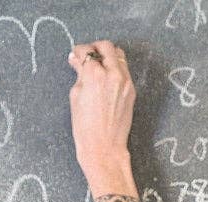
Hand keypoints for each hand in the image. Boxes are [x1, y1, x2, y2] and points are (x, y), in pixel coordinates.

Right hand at [68, 41, 136, 194]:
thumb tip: (77, 61)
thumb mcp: (76, 98)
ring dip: (107, 56)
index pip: (87, 52)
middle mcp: (113, 74)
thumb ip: (79, 74)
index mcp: (95, 76)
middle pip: (106, 46)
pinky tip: (106, 78)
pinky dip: (115, 68)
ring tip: (98, 65)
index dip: (79, 51)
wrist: (104, 148)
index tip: (76, 54)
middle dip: (95, 47)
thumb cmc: (85, 129)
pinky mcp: (131, 90)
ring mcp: (125, 81)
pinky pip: (124, 70)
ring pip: (118, 55)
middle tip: (87, 54)